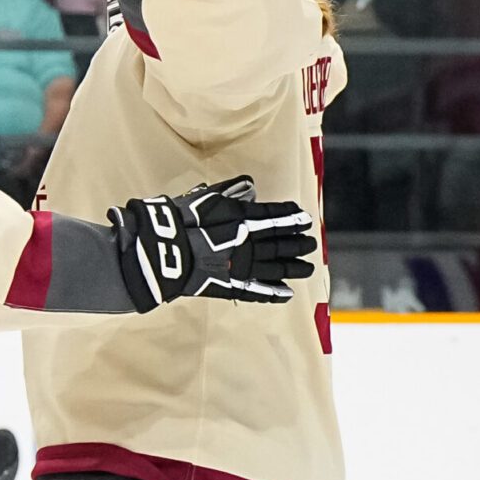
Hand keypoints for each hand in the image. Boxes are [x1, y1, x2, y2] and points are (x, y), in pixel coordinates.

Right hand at [109, 176, 315, 309]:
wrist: (167, 249)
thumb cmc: (184, 219)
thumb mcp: (205, 198)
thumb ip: (228, 191)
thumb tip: (249, 184)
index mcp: (245, 218)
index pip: (274, 216)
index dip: (290, 217)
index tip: (305, 218)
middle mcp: (251, 242)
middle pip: (280, 243)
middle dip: (297, 243)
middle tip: (311, 244)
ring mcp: (244, 265)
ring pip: (277, 267)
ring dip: (293, 267)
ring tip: (308, 269)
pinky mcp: (234, 286)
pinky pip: (258, 290)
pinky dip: (273, 293)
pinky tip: (288, 294)